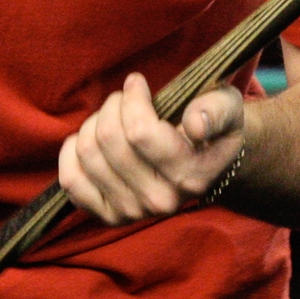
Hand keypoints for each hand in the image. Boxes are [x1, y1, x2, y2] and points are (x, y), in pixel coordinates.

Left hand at [59, 73, 243, 225]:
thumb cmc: (213, 127)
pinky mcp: (108, 216)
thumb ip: (217, 110)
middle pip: (109, 140)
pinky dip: (71, 153)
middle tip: (123, 98)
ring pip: (88, 154)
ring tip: (111, 116)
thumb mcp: (228, 108)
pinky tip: (88, 138)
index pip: (140, 133)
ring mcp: (132, 212)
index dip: (132, 98)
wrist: (205, 163)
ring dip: (93, 124)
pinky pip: (71, 182)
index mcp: (191, 176)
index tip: (137, 82)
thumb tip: (195, 125)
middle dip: (112, 106)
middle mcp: (160, 201)